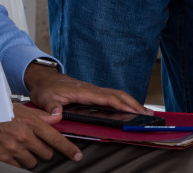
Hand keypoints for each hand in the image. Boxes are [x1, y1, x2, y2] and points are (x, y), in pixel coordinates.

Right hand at [0, 104, 80, 167]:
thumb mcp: (23, 109)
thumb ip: (42, 115)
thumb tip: (58, 115)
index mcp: (31, 122)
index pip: (56, 139)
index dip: (69, 149)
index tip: (77, 156)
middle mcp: (25, 136)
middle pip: (46, 154)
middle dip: (43, 151)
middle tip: (34, 145)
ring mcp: (14, 148)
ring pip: (33, 162)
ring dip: (30, 158)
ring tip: (20, 147)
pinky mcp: (3, 158)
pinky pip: (18, 167)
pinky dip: (18, 162)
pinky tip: (12, 153)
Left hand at [23, 64, 144, 115]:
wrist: (44, 78)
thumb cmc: (45, 88)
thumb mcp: (45, 98)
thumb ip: (51, 107)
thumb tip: (57, 114)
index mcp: (84, 91)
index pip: (108, 98)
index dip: (122, 105)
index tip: (134, 111)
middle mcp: (92, 90)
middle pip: (118, 95)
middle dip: (134, 104)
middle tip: (148, 114)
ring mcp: (93, 91)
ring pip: (117, 95)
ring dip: (131, 103)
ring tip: (144, 113)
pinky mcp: (92, 94)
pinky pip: (111, 98)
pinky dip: (123, 103)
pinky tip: (129, 110)